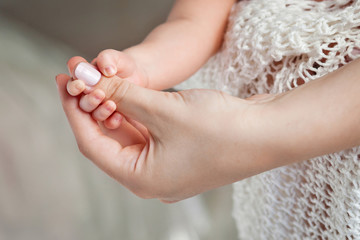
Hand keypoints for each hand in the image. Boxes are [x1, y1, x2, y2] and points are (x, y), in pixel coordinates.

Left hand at [56, 71, 275, 202]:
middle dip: (93, 107)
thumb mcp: (164, 109)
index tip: (63, 85)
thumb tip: (89, 83)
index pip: (93, 145)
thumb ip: (124, 96)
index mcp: (143, 179)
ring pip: (129, 135)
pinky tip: (126, 94)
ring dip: (115, 108)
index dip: (74, 113)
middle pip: (110, 140)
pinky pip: (148, 133)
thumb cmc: (223, 130)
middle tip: (79, 78)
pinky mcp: (180, 152)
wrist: (270, 133)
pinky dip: (135, 113)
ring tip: (99, 82)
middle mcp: (152, 177)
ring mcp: (168, 166)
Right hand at [65, 50, 148, 127]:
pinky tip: (119, 117)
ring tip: (112, 105)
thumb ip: (107, 59)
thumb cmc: (122, 64)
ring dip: (100, 111)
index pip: (73, 83)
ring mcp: (96, 107)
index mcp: (81, 77)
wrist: (136, 77)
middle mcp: (86, 94)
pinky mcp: (109, 118)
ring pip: (93, 114)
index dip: (74, 85)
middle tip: (99, 95)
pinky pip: (107, 123)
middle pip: (81, 102)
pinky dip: (112, 121)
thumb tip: (106, 69)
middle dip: (89, 100)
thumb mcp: (116, 58)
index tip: (81, 85)